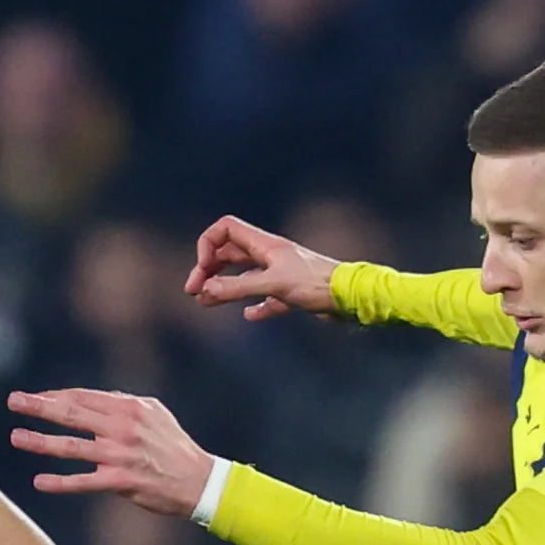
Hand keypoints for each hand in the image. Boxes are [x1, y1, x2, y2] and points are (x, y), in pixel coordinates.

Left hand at [7, 387, 215, 515]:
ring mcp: (120, 455)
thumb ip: (122, 404)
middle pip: (72, 414)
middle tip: (14, 401)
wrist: (198, 481)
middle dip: (39, 407)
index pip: (82, 397)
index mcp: (129, 408)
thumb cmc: (173, 446)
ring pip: (72, 447)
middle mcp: (122, 428)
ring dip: (41, 441)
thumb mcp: (154, 414)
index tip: (34, 398)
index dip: (54, 396)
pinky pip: (84, 482)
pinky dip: (61, 483)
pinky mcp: (121, 481)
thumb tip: (93, 399)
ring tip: (16, 437)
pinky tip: (39, 482)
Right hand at [183, 214, 339, 320]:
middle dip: (209, 269)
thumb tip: (205, 291)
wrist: (350, 297)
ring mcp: (280, 274)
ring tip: (207, 302)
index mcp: (265, 245)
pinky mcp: (291, 294)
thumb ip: (238, 288)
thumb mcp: (273, 285)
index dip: (208, 245)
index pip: (225, 229)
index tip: (204, 270)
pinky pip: (266, 298)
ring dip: (224, 286)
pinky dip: (254, 306)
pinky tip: (250, 316)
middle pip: (230, 253)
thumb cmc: (316, 284)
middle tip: (194, 292)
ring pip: (244, 275)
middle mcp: (270, 255)